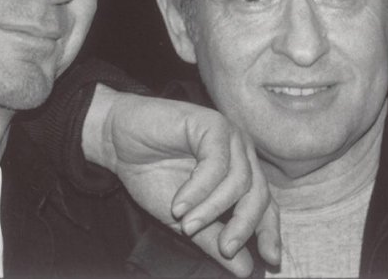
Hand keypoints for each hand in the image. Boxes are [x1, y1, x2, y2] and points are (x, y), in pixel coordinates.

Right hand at [83, 84, 280, 276]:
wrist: (117, 141)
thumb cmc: (150, 173)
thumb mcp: (184, 218)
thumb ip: (213, 240)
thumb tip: (246, 271)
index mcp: (238, 171)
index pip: (265, 204)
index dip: (269, 231)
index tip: (271, 260)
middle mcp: (240, 152)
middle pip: (258, 194)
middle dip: (244, 225)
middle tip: (226, 249)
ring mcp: (228, 136)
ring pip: (238, 180)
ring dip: (212, 209)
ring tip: (187, 225)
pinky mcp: (211, 124)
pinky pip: (216, 163)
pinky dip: (199, 189)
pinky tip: (179, 204)